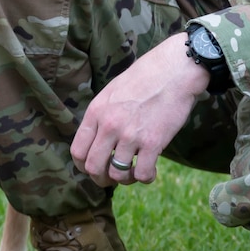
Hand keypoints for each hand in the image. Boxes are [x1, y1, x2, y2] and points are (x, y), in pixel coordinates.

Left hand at [69, 32, 208, 185]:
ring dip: (125, 179)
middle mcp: (109, 125)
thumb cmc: (143, 79)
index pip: (77, 151)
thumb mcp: (111, 93)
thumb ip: (101, 116)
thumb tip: (96, 140)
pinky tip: (150, 170)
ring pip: (117, 174)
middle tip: (112, 177)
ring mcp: (130, 135)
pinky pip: (142, 174)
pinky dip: (145, 177)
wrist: (173, 71)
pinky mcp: (153, 142)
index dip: (83, 165)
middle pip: (93, 167)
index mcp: (96, 112)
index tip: (95, 167)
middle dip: (100, 178)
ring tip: (133, 172)